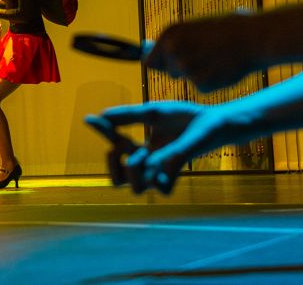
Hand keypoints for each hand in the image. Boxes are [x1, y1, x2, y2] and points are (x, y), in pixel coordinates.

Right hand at [86, 101, 255, 194]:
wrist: (213, 121)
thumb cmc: (185, 118)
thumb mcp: (153, 113)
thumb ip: (128, 116)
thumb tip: (100, 115)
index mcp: (141, 148)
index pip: (114, 146)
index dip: (101, 133)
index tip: (89, 119)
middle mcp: (150, 164)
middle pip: (117, 180)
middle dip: (113, 162)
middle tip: (124, 145)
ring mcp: (162, 172)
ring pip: (134, 188)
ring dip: (132, 169)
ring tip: (143, 152)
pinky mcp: (176, 176)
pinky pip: (157, 188)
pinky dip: (154, 173)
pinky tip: (160, 159)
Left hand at [146, 13, 255, 91]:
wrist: (254, 37)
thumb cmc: (227, 29)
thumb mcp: (196, 27)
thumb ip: (174, 42)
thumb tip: (148, 51)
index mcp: (170, 33)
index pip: (150, 60)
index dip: (163, 63)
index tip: (175, 63)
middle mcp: (173, 50)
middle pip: (169, 71)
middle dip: (182, 69)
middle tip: (205, 57)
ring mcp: (186, 68)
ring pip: (186, 79)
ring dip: (198, 74)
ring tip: (217, 59)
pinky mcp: (201, 83)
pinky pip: (202, 87)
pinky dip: (212, 82)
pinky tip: (224, 68)